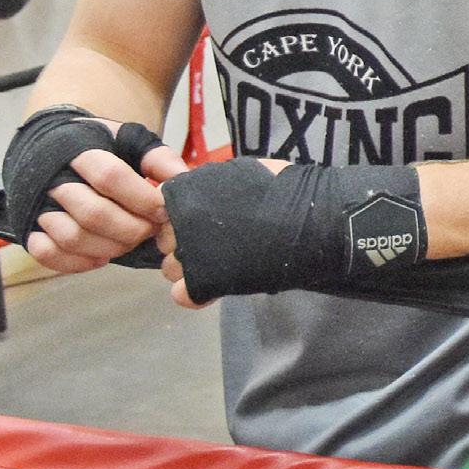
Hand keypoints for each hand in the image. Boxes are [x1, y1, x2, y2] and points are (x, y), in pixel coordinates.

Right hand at [31, 141, 180, 270]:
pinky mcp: (27, 228)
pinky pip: (47, 254)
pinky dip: (77, 262)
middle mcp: (52, 177)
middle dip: (130, 229)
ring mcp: (36, 205)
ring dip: (108, 248)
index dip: (142, 198)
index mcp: (78, 149)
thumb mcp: (131, 142)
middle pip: (93, 213)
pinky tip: (101, 257)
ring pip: (72, 237)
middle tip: (149, 230)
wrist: (54, 146)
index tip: (162, 210)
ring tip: (128, 241)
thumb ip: (158, 159)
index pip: (110, 176)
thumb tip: (182, 181)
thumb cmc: (101, 148)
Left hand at [160, 158, 281, 307]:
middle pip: (165, 242)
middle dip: (185, 244)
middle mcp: (177, 223)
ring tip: (221, 264)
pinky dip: (195, 295)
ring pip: (170, 269)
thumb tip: (200, 195)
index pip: (164, 214)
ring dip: (189, 269)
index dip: (183, 221)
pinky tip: (215, 287)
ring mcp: (187, 254)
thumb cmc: (277, 190)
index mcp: (182, 194)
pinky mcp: (200, 282)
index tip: (208, 223)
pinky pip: (182, 294)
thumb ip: (208, 183)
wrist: (304, 222)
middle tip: (218, 243)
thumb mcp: (235, 173)